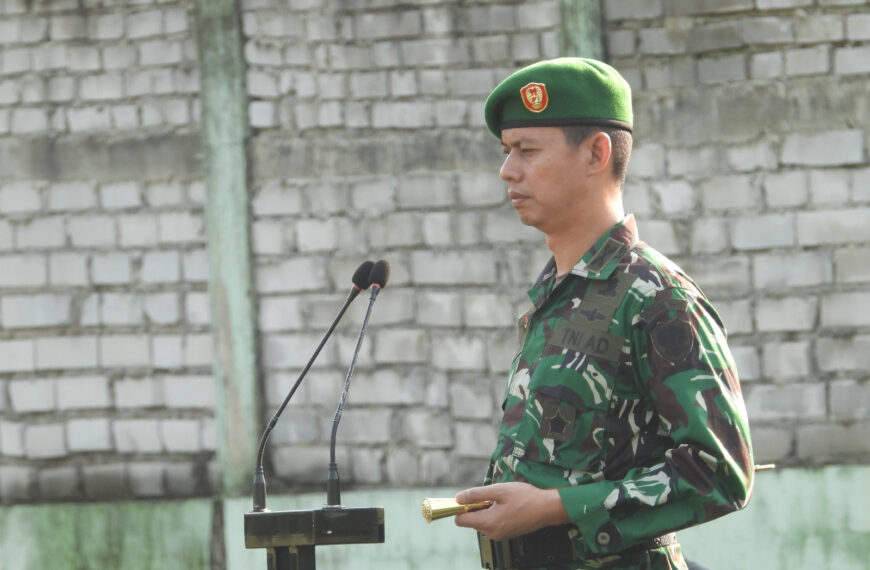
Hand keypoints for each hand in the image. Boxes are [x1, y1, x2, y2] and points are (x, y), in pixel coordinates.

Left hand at [453, 482, 568, 540]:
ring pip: (481, 521)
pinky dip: (493, 514)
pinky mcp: (505, 534)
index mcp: (488, 522)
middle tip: (491, 496)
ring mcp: (499, 535)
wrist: (547, 508)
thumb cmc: (525, 497)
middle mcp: (491, 533)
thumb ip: (476, 494)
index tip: (469, 497)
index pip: (460, 520)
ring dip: (485, 509)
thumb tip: (458, 498)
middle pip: (471, 520)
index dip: (460, 507)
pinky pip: (491, 524)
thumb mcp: (498, 490)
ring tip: (501, 500)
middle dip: (475, 507)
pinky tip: (506, 506)